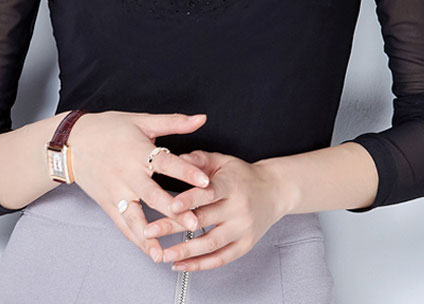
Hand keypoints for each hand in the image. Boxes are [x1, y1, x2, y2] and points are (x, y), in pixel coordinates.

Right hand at [67, 111, 212, 263]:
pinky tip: (152, 252)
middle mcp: (127, 175)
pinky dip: (137, 240)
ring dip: (151, 235)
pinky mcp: (108, 205)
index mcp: (138, 151)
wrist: (72, 142)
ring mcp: (116, 192)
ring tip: (165, 252)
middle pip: (152, 195)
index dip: (186, 171)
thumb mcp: (142, 120)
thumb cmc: (109, 128)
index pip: (165, 162)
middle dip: (173, 211)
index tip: (205, 181)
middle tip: (193, 223)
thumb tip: (201, 118)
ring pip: (135, 217)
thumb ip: (174, 122)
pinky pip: (123, 225)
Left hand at [141, 150, 284, 271]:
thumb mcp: (223, 161)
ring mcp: (243, 229)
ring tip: (162, 254)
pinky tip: (180, 265)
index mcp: (232, 185)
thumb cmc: (243, 175)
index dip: (189, 199)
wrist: (274, 191)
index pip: (209, 193)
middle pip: (203, 220)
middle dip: (174, 227)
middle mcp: (239, 209)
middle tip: (150, 231)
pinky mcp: (245, 245)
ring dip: (184, 251)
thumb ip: (200, 160)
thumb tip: (178, 158)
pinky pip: (221, 259)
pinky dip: (200, 265)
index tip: (170, 205)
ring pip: (211, 244)